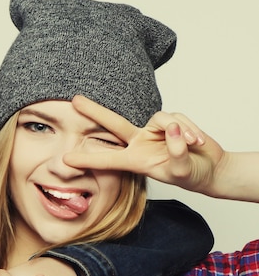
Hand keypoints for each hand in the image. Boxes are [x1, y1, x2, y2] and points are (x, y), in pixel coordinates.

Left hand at [63, 95, 224, 196]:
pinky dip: (189, 129)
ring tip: (193, 145)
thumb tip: (173, 129)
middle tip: (74, 100)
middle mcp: (140, 143)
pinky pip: (177, 118)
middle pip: (114, 123)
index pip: (107, 159)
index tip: (65, 160)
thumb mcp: (183, 170)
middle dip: (95, 111)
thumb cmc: (192, 175)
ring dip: (180, 132)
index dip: (87, 159)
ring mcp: (154, 131)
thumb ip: (177, 152)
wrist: (210, 169)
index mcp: (135, 160)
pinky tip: (197, 141)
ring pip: (161, 119)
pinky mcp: (170, 122)